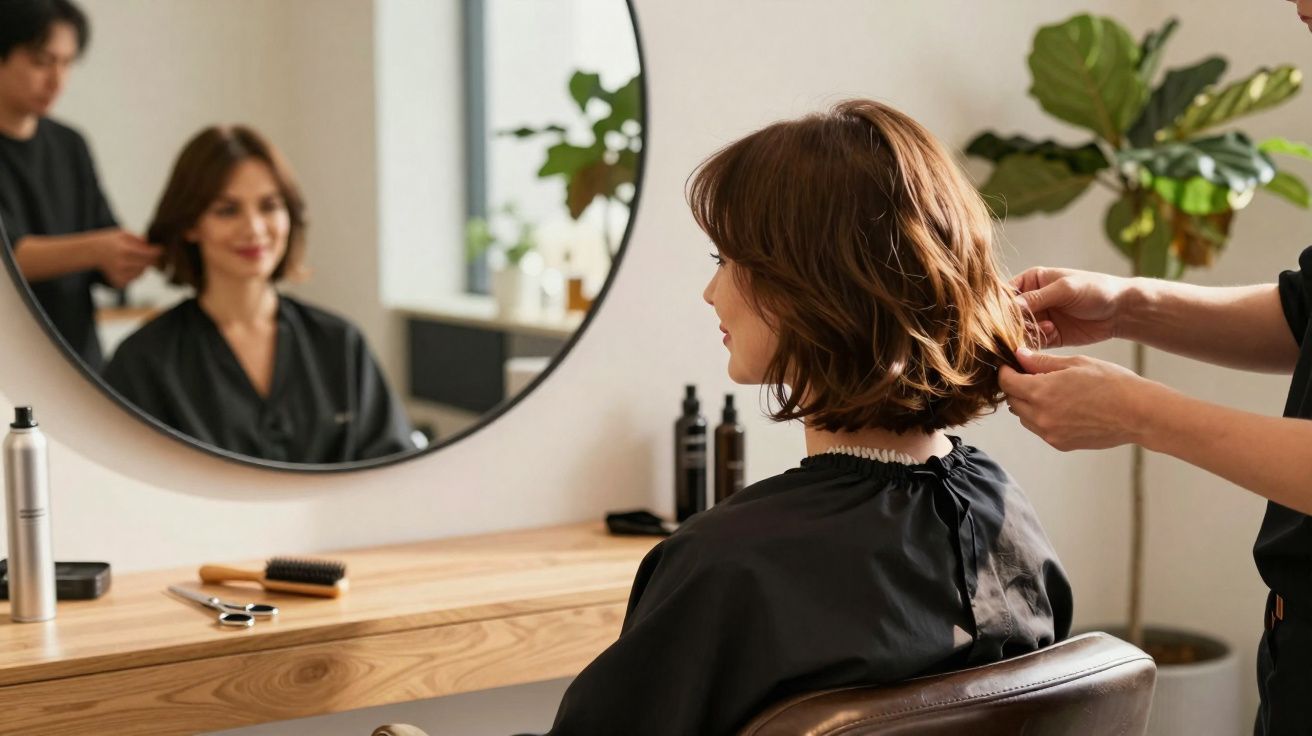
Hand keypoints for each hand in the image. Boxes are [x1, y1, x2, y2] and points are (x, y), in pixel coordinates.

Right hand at [94, 229, 159, 288]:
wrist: (92, 252)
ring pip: (143, 272)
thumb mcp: (123, 233)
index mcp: (125, 249)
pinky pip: (135, 279)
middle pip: (148, 264)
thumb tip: (153, 244)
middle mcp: (123, 263)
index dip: (158, 251)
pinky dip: (136, 273)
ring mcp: (120, 274)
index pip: (150, 253)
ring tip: (134, 259)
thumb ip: (139, 238)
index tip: (161, 249)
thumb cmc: (110, 241)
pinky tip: (129, 267)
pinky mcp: (119, 282)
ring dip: (143, 266)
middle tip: (149, 254)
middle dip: (152, 259)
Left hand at [999, 348, 1156, 451]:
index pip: (1006, 382)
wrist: (1139, 413)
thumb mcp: (1075, 363)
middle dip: (1016, 387)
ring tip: (1049, 391)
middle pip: (1012, 401)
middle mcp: (1040, 416)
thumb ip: (1041, 362)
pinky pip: (1040, 429)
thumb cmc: (1111, 383)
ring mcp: (1050, 433)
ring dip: (1028, 403)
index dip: (1005, 371)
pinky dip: (1042, 417)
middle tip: (1029, 375)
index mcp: (1041, 392)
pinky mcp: (1060, 444)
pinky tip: (1062, 406)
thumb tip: (1018, 355)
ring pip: (1024, 417)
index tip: (1010, 364)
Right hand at [1012, 267, 1130, 348]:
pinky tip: (1052, 332)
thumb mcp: (1065, 288)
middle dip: (1015, 322)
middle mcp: (1033, 300)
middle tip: (1027, 324)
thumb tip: (1011, 306)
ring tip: (1048, 327)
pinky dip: (1038, 341)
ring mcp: (1040, 319)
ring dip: (1028, 332)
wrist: (1121, 310)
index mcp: (1033, 281)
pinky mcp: (1049, 336)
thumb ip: (1037, 297)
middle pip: (1010, 315)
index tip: (1007, 314)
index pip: (1007, 293)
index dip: (1003, 304)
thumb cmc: (1095, 289)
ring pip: (1020, 330)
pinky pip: (1034, 342)